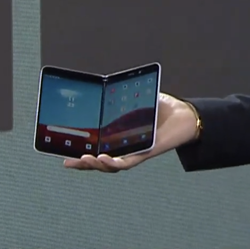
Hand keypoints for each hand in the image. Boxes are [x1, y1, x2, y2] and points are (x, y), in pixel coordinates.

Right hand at [63, 92, 197, 172]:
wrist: (185, 114)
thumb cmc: (162, 108)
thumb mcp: (137, 100)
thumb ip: (122, 95)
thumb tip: (107, 82)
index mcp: (120, 138)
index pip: (97, 148)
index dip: (82, 153)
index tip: (65, 155)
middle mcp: (126, 148)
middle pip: (100, 162)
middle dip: (82, 165)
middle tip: (67, 162)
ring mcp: (135, 152)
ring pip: (111, 166)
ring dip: (95, 165)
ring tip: (83, 160)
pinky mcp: (145, 154)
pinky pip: (127, 162)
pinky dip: (114, 163)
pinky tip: (103, 158)